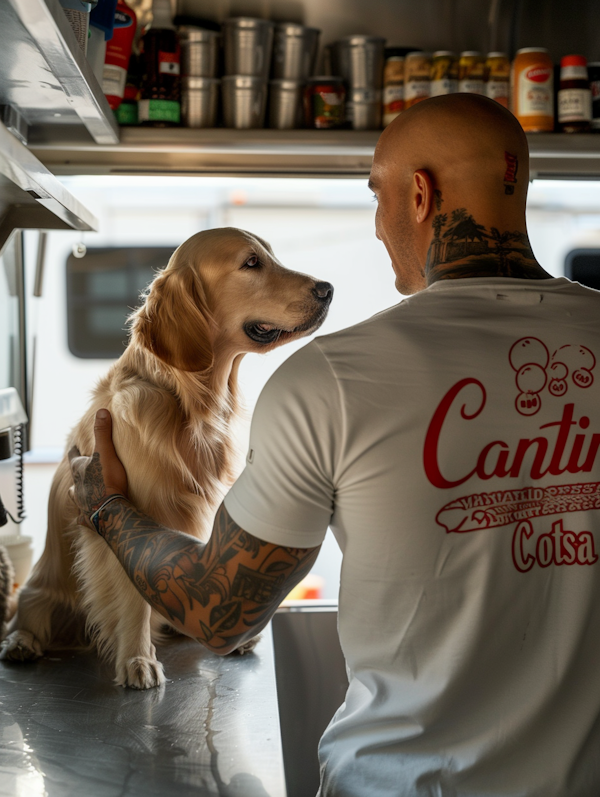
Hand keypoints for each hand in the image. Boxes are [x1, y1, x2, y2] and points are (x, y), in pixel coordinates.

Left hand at [68, 409, 128, 527]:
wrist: (110, 511)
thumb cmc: (108, 481)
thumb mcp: (106, 453)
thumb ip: (103, 433)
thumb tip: (101, 411)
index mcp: (80, 470)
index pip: (74, 456)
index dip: (75, 450)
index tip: (75, 446)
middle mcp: (78, 486)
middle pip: (74, 477)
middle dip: (77, 472)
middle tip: (80, 469)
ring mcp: (82, 503)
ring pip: (76, 496)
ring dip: (78, 493)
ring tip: (80, 492)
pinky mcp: (88, 517)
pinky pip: (83, 517)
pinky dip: (83, 516)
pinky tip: (82, 518)